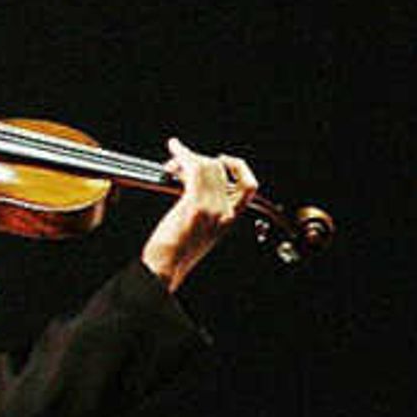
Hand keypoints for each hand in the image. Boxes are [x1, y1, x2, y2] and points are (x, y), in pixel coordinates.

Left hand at [139, 138, 257, 291]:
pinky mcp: (196, 204)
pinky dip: (182, 154)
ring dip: (187, 157)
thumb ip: (206, 206)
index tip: (222, 160)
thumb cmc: (176, 252)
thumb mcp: (201, 229)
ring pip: (208, 166)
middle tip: (180, 162)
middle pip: (222, 170)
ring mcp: (212, 207)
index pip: (249, 186)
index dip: (238, 168)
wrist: (167, 267)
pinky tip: (175, 149)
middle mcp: (225, 212)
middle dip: (199, 159)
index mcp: (229, 218)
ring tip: (172, 163)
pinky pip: (194, 168)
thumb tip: (193, 178)